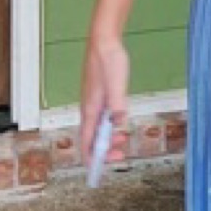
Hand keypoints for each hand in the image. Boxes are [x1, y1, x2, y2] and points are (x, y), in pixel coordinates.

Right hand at [79, 33, 129, 168]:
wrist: (104, 41)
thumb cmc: (108, 61)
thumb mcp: (117, 85)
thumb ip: (118, 106)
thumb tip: (120, 126)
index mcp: (90, 109)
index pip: (86, 141)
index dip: (91, 158)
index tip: (99, 170)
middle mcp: (89, 108)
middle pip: (92, 137)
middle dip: (104, 150)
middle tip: (121, 154)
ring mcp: (94, 102)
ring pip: (98, 128)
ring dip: (109, 138)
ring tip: (124, 140)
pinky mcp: (100, 95)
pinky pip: (103, 117)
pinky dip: (111, 126)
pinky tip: (120, 124)